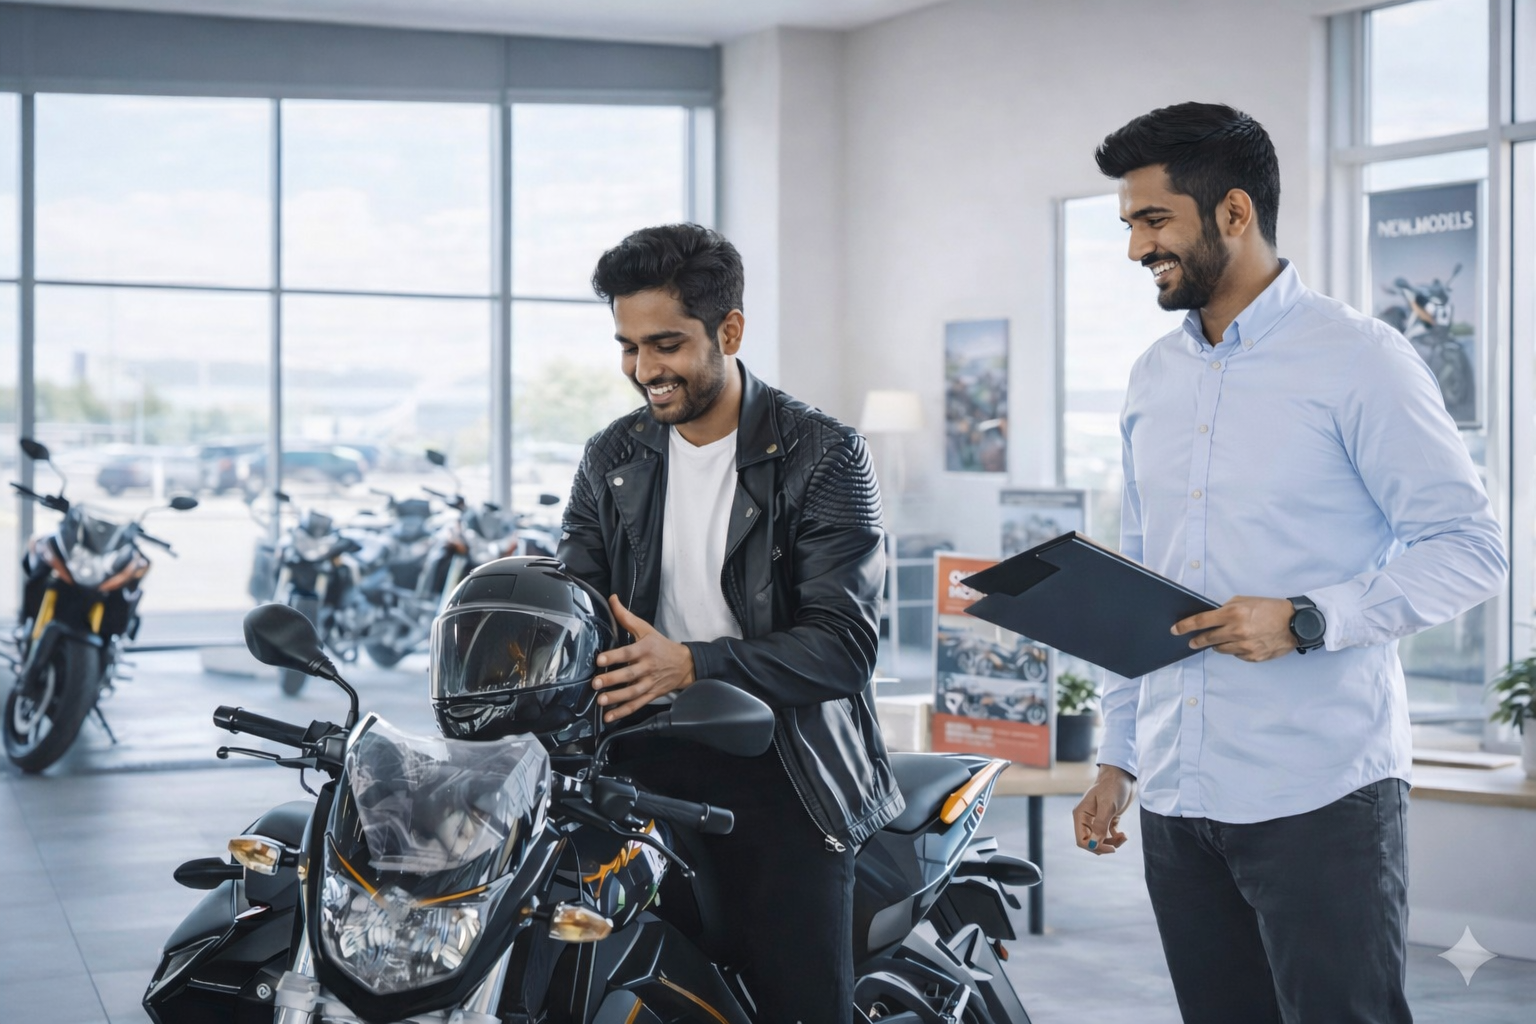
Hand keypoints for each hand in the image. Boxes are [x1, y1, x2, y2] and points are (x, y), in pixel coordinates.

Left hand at [592, 595, 695, 722]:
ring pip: (633, 692)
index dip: (614, 656)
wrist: (685, 664)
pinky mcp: (651, 695)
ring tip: (602, 701)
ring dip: (617, 698)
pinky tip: (609, 717)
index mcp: (645, 649)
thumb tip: (612, 598)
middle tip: (596, 683)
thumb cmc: (661, 645)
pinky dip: (623, 712)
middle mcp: (648, 667)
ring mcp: (650, 683)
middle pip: (629, 674)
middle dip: (612, 680)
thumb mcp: (646, 629)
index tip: (600, 659)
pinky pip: (636, 704)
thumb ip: (626, 617)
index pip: (628, 652)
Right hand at [1072, 765, 1134, 855]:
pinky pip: (1109, 836)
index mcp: (1081, 815)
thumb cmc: (1113, 787)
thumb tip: (1094, 844)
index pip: (1082, 840)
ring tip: (1124, 836)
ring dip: (1113, 843)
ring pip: (1102, 841)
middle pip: (1092, 842)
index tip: (1110, 848)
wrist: (1123, 775)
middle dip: (1105, 846)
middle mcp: (1087, 819)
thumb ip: (1100, 825)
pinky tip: (1124, 834)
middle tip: (1118, 842)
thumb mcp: (1108, 806)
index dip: (1094, 847)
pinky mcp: (1108, 820)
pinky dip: (1117, 838)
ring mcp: (1097, 820)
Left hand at [1172, 595, 1296, 661]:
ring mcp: (1245, 647)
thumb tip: (1211, 617)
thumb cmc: (1270, 609)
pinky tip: (1244, 642)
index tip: (1175, 630)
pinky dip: (1235, 649)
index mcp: (1233, 614)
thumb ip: (1226, 608)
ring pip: (1220, 649)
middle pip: (1207, 638)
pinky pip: (1236, 655)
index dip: (1185, 626)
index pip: (1201, 622)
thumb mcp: (1246, 600)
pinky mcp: (1253, 657)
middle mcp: (1237, 631)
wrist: (1296, 623)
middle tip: (1193, 641)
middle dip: (1197, 640)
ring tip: (1226, 637)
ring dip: (1218, 644)